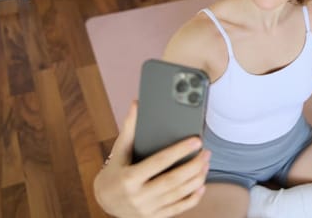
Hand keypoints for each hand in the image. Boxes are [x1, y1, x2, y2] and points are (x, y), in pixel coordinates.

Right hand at [94, 101, 210, 216]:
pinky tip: (201, 186)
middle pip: (172, 181)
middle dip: (193, 166)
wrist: (105, 201)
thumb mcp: (119, 151)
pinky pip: (178, 209)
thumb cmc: (114, 172)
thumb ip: (130, 128)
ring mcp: (147, 209)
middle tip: (206, 152)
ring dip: (196, 179)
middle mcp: (138, 196)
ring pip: (178, 195)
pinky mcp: (154, 217)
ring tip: (206, 164)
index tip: (196, 140)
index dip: (179, 151)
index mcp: (129, 178)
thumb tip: (137, 104)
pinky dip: (193, 198)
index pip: (159, 162)